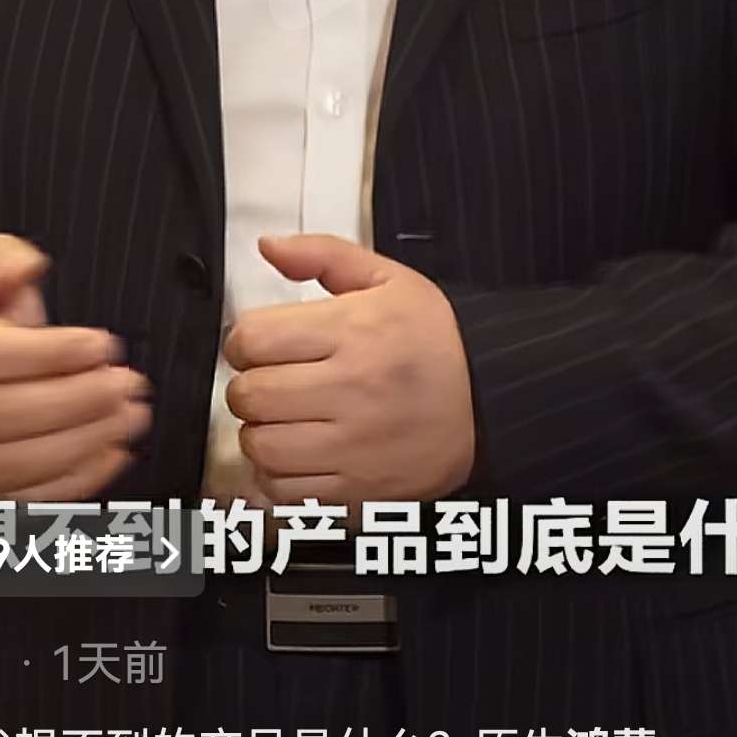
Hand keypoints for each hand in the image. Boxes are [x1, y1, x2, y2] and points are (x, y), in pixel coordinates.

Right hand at [0, 233, 152, 499]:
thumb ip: (1, 259)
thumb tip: (25, 267)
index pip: (2, 357)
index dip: (59, 352)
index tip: (106, 344)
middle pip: (19, 413)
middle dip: (84, 398)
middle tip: (130, 383)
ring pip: (28, 459)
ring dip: (90, 439)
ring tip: (133, 415)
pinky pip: (32, 496)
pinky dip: (80, 479)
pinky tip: (116, 451)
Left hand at [223, 232, 475, 512]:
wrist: (491, 404)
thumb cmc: (436, 341)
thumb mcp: (390, 280)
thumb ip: (323, 255)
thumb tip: (268, 246)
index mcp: (355, 330)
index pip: (251, 338)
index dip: (245, 340)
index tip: (261, 344)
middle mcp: (352, 389)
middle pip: (248, 394)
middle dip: (249, 385)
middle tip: (272, 381)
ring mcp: (355, 446)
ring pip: (260, 446)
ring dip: (261, 431)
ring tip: (283, 418)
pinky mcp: (359, 490)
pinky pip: (286, 490)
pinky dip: (279, 474)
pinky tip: (298, 452)